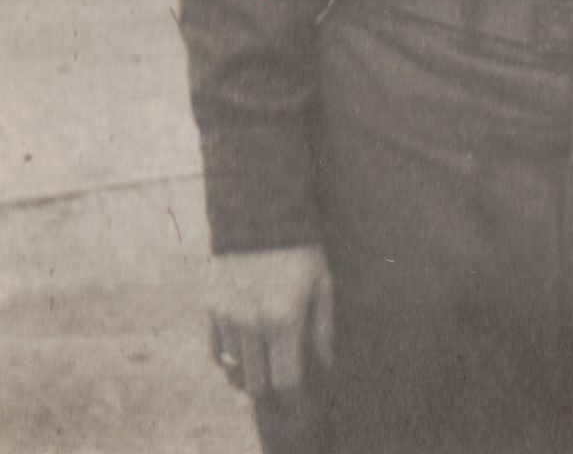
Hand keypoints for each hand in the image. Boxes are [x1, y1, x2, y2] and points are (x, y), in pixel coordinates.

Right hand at [207, 245, 335, 397]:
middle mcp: (251, 324)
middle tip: (281, 372)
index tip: (298, 394)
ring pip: (234, 371)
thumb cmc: (301, 248)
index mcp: (283, 320)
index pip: (285, 382)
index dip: (293, 396)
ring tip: (264, 355)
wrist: (262, 211)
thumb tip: (325, 364)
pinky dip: (229, 356)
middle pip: (256, 384)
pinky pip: (215, 352)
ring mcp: (227, 316)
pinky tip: (244, 344)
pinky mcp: (211, 306)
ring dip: (249, 370)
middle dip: (271, 384)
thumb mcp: (323, 283)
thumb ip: (323, 328)